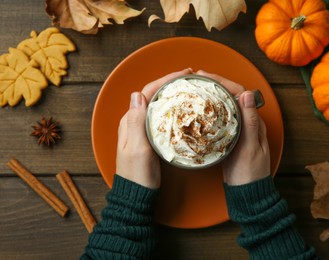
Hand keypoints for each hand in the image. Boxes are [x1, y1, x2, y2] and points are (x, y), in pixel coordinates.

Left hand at [116, 68, 192, 188]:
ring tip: (188, 89)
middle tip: (189, 78)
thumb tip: (137, 94)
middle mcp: (134, 122)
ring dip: (171, 94)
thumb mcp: (138, 149)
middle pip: (152, 95)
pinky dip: (172, 108)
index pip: (147, 92)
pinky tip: (182, 109)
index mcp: (130, 121)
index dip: (165, 80)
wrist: (136, 195)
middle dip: (170, 83)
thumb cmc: (137, 175)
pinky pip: (160, 116)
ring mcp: (141, 130)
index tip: (184, 74)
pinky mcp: (149, 138)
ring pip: (157, 104)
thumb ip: (136, 122)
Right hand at [196, 70, 270, 185]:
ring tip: (196, 89)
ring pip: (224, 106)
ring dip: (211, 95)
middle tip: (196, 79)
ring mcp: (238, 130)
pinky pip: (220, 118)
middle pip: (231, 96)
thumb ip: (250, 121)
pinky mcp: (229, 138)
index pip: (239, 93)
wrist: (248, 192)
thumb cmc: (250, 173)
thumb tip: (247, 94)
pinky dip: (210, 111)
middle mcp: (247, 122)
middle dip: (214, 84)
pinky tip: (200, 111)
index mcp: (254, 122)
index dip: (223, 81)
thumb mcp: (250, 147)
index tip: (206, 76)